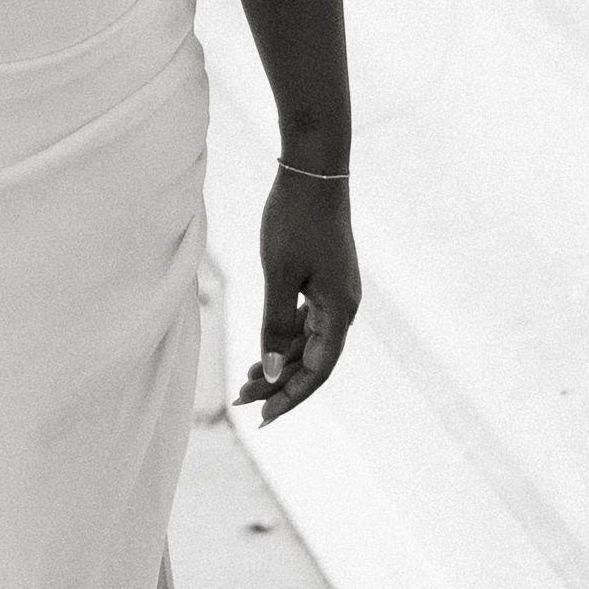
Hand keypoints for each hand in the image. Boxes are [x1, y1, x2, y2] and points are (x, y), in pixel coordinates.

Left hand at [237, 166, 361, 418]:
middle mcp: (344, 309)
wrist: (314, 171)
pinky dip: (286, 341)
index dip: (290, 397)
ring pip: (310, 344)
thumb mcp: (278, 276)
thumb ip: (275, 326)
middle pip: (314, 363)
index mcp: (339, 311)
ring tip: (246, 383)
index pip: (317, 371)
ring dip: (281, 365)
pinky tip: (265, 353)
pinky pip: (309, 324)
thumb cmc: (294, 220)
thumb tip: (273, 372)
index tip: (262, 417)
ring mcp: (338, 295)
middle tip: (243, 404)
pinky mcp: (327, 282)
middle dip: (281, 386)